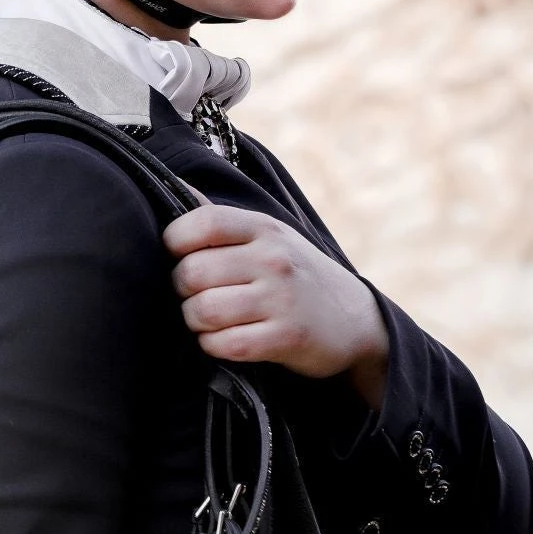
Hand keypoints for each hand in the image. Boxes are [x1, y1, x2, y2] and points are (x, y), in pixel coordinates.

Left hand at [162, 198, 388, 404]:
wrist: (357, 319)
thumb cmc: (297, 275)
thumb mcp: (269, 237)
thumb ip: (222, 221)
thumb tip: (176, 188)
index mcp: (264, 228)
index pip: (201, 223)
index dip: (175, 241)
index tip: (179, 256)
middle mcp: (273, 258)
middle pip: (192, 272)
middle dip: (182, 290)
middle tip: (194, 295)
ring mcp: (281, 298)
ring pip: (203, 311)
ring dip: (195, 321)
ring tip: (207, 319)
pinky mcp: (287, 337)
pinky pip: (224, 344)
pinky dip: (213, 345)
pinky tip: (224, 339)